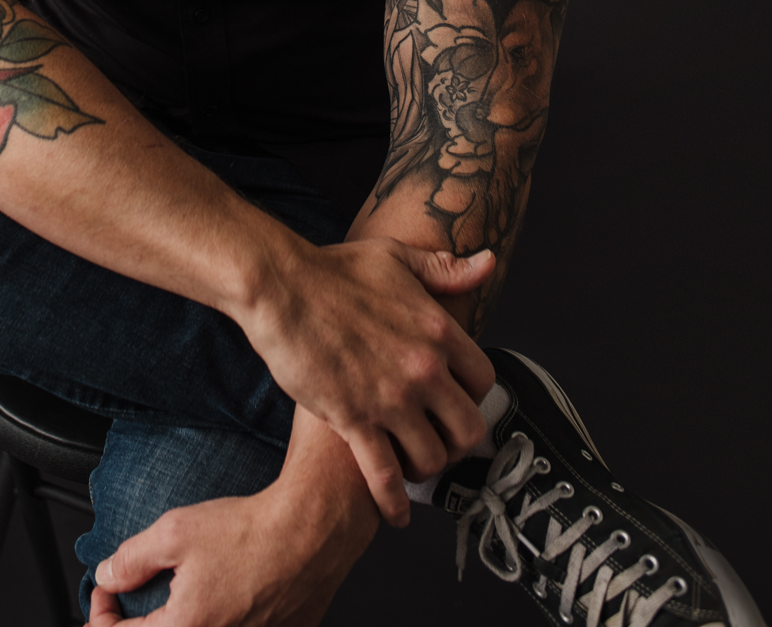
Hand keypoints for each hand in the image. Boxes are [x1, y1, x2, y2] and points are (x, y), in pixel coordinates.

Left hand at [88, 450, 372, 626]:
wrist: (309, 534)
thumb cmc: (248, 533)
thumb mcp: (174, 533)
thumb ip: (131, 559)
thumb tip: (106, 575)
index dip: (103, 612)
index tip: (106, 588)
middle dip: (138, 621)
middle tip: (130, 597)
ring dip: (177, 620)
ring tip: (176, 596)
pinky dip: (212, 620)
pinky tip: (216, 597)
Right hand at [237, 238, 495, 525]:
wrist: (282, 288)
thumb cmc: (334, 269)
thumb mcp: (395, 258)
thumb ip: (444, 268)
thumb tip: (488, 263)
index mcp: (438, 330)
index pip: (484, 380)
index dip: (473, 396)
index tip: (456, 401)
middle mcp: (424, 369)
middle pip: (469, 428)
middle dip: (457, 440)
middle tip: (439, 440)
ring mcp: (390, 398)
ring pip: (433, 457)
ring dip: (426, 467)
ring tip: (413, 466)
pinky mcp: (354, 420)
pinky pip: (386, 476)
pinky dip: (394, 502)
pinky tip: (395, 513)